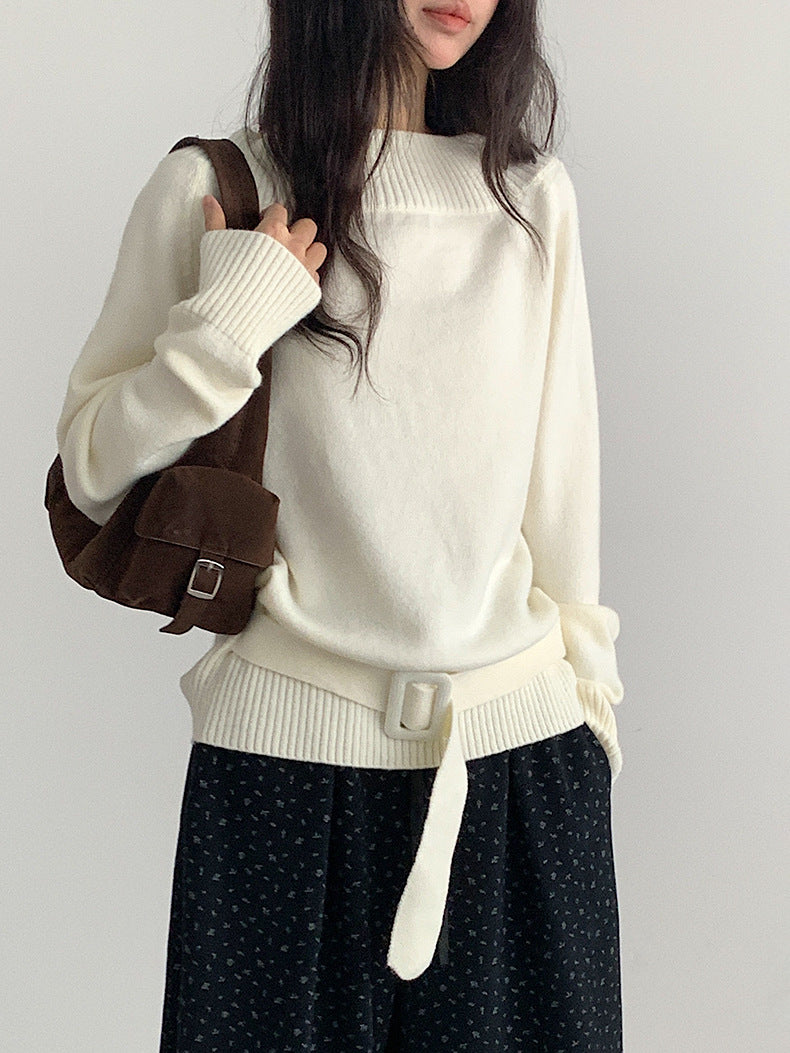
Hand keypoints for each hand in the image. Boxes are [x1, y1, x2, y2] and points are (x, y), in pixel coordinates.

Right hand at [201, 195, 327, 286]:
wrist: (234, 319)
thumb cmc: (223, 283)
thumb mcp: (214, 244)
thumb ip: (215, 219)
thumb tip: (209, 202)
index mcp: (273, 232)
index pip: (280, 211)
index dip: (270, 216)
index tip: (264, 224)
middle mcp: (293, 248)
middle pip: (307, 227)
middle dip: (295, 230)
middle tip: (281, 241)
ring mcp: (304, 271)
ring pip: (319, 250)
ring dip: (308, 251)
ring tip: (292, 260)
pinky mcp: (309, 292)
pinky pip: (316, 277)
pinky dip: (306, 277)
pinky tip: (291, 281)